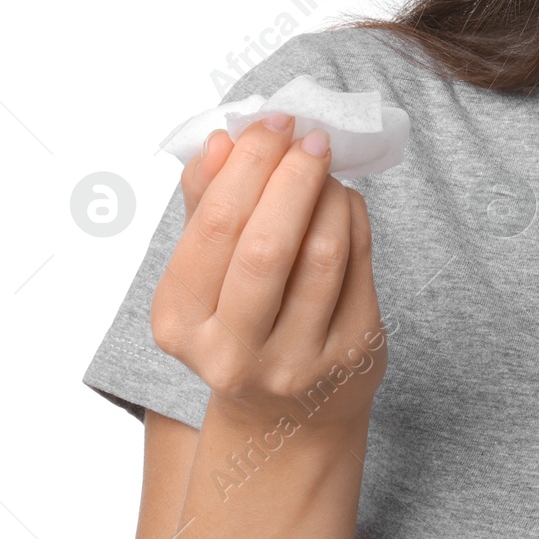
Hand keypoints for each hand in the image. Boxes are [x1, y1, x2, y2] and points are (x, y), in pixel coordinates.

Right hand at [149, 113, 386, 434]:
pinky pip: (359, 266)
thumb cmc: (240, 323)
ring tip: (327, 169)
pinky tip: (345, 201)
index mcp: (179, 323)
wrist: (287, 415)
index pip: (215, 227)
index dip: (248, 165)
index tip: (272, 123)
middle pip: (267, 245)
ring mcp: (295, 361)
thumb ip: (205, 206)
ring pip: (321, 253)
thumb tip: (218, 141)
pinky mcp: (350, 356)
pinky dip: (354, 218)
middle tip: (310, 136)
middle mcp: (230, 353)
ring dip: (329, 194)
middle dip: (292, 176)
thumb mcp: (205, 274)